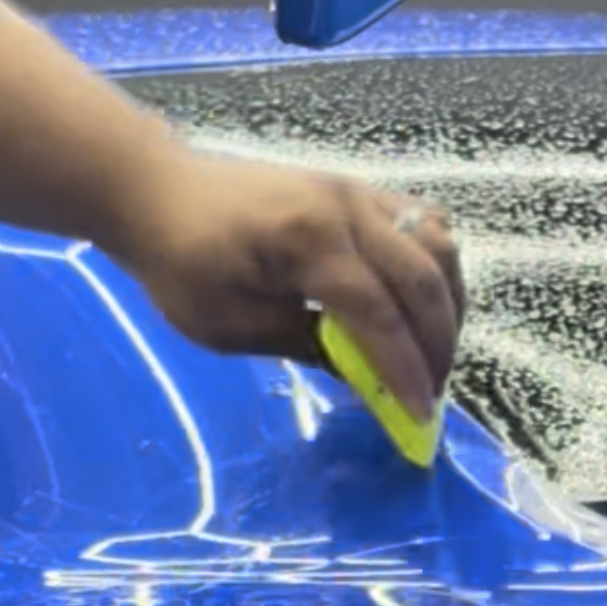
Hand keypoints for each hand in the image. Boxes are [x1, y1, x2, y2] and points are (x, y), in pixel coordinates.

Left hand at [109, 144, 465, 419]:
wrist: (158, 193)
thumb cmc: (183, 266)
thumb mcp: (236, 327)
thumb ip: (309, 349)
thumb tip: (369, 380)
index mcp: (307, 241)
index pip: (378, 313)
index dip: (406, 369)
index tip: (421, 415)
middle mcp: (344, 206)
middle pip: (422, 279)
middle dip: (437, 344)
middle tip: (434, 392)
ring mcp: (356, 190)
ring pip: (437, 243)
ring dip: (448, 303)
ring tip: (436, 350)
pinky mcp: (358, 189)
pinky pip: (423, 224)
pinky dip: (436, 268)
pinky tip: (425, 306)